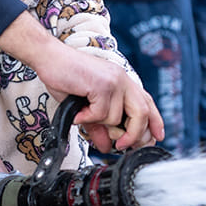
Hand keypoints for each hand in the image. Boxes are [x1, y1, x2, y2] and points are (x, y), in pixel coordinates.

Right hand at [0, 13, 164, 150]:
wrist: (50, 58)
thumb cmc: (66, 77)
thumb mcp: (86, 106)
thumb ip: (99, 126)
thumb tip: (107, 147)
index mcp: (122, 81)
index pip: (147, 102)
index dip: (155, 122)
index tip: (155, 140)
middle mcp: (122, 79)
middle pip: (142, 113)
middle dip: (135, 134)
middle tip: (121, 146)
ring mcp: (113, 81)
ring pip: (117, 117)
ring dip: (100, 124)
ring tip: (84, 115)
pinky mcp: (102, 85)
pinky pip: (101, 114)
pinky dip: (87, 118)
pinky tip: (78, 112)